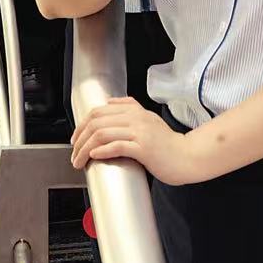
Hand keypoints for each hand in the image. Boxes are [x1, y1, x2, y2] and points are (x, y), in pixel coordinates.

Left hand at [71, 97, 193, 183]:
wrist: (188, 156)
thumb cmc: (168, 143)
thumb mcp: (149, 118)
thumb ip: (130, 107)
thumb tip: (110, 101)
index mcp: (134, 110)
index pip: (99, 111)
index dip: (82, 124)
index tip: (76, 138)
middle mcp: (135, 118)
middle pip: (97, 122)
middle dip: (80, 138)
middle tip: (74, 152)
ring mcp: (139, 132)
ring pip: (103, 134)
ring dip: (86, 148)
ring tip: (79, 160)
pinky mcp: (144, 148)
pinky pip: (117, 146)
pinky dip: (101, 150)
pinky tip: (94, 156)